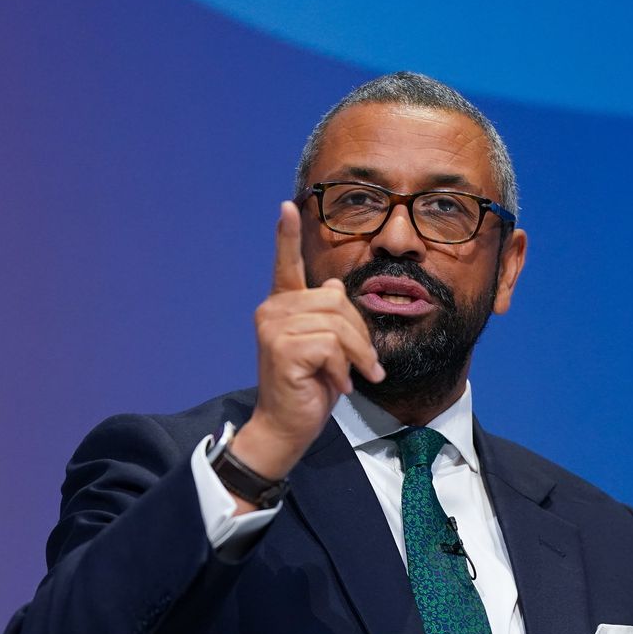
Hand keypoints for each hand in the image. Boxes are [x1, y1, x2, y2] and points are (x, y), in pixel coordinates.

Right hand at [231, 201, 384, 482]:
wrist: (287, 427)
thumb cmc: (309, 387)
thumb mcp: (326, 348)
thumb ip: (326, 316)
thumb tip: (329, 284)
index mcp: (282, 306)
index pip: (286, 265)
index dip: (287, 236)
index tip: (288, 206)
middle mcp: (272, 311)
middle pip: (336, 300)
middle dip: (358, 335)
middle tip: (360, 365)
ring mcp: (274, 328)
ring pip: (339, 324)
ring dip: (355, 355)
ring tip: (349, 377)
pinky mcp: (282, 349)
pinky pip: (332, 346)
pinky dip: (341, 369)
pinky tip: (333, 385)